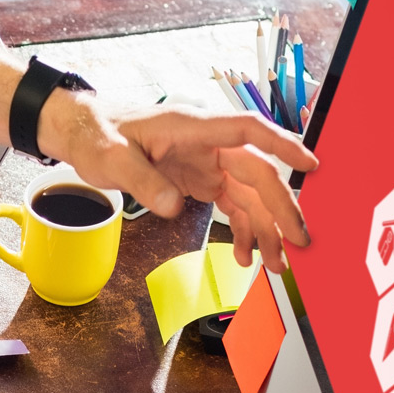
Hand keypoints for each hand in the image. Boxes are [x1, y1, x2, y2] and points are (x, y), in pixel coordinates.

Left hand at [40, 93, 316, 272]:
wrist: (83, 132)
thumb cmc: (97, 133)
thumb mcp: (112, 158)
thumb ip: (142, 181)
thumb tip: (172, 207)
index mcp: (192, 127)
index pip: (247, 131)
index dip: (282, 144)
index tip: (310, 164)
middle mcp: (208, 144)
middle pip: (258, 173)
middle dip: (281, 209)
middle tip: (299, 243)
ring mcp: (207, 162)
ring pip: (249, 195)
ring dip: (266, 229)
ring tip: (277, 265)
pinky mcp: (200, 179)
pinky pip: (231, 204)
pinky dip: (242, 229)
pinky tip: (246, 254)